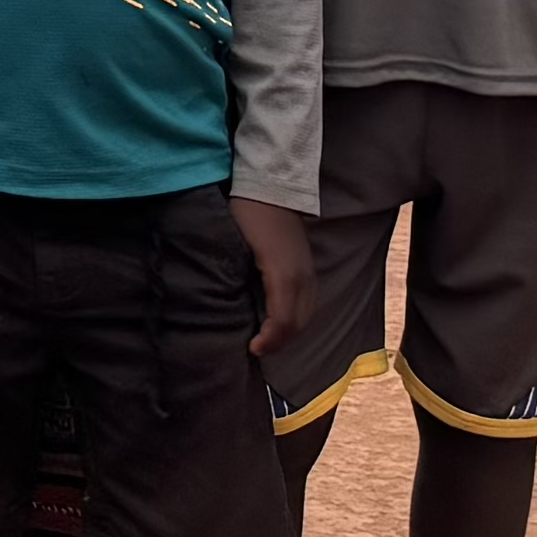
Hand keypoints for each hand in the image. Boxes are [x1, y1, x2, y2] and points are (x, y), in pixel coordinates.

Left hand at [232, 197, 314, 359]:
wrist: (272, 186)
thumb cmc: (247, 214)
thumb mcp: (236, 247)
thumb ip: (235, 278)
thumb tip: (227, 308)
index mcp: (283, 275)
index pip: (283, 322)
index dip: (269, 341)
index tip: (251, 349)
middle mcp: (302, 278)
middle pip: (299, 323)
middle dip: (280, 342)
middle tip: (258, 350)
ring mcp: (309, 272)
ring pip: (308, 314)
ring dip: (291, 332)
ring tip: (269, 340)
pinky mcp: (309, 267)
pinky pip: (310, 302)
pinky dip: (298, 317)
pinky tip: (282, 321)